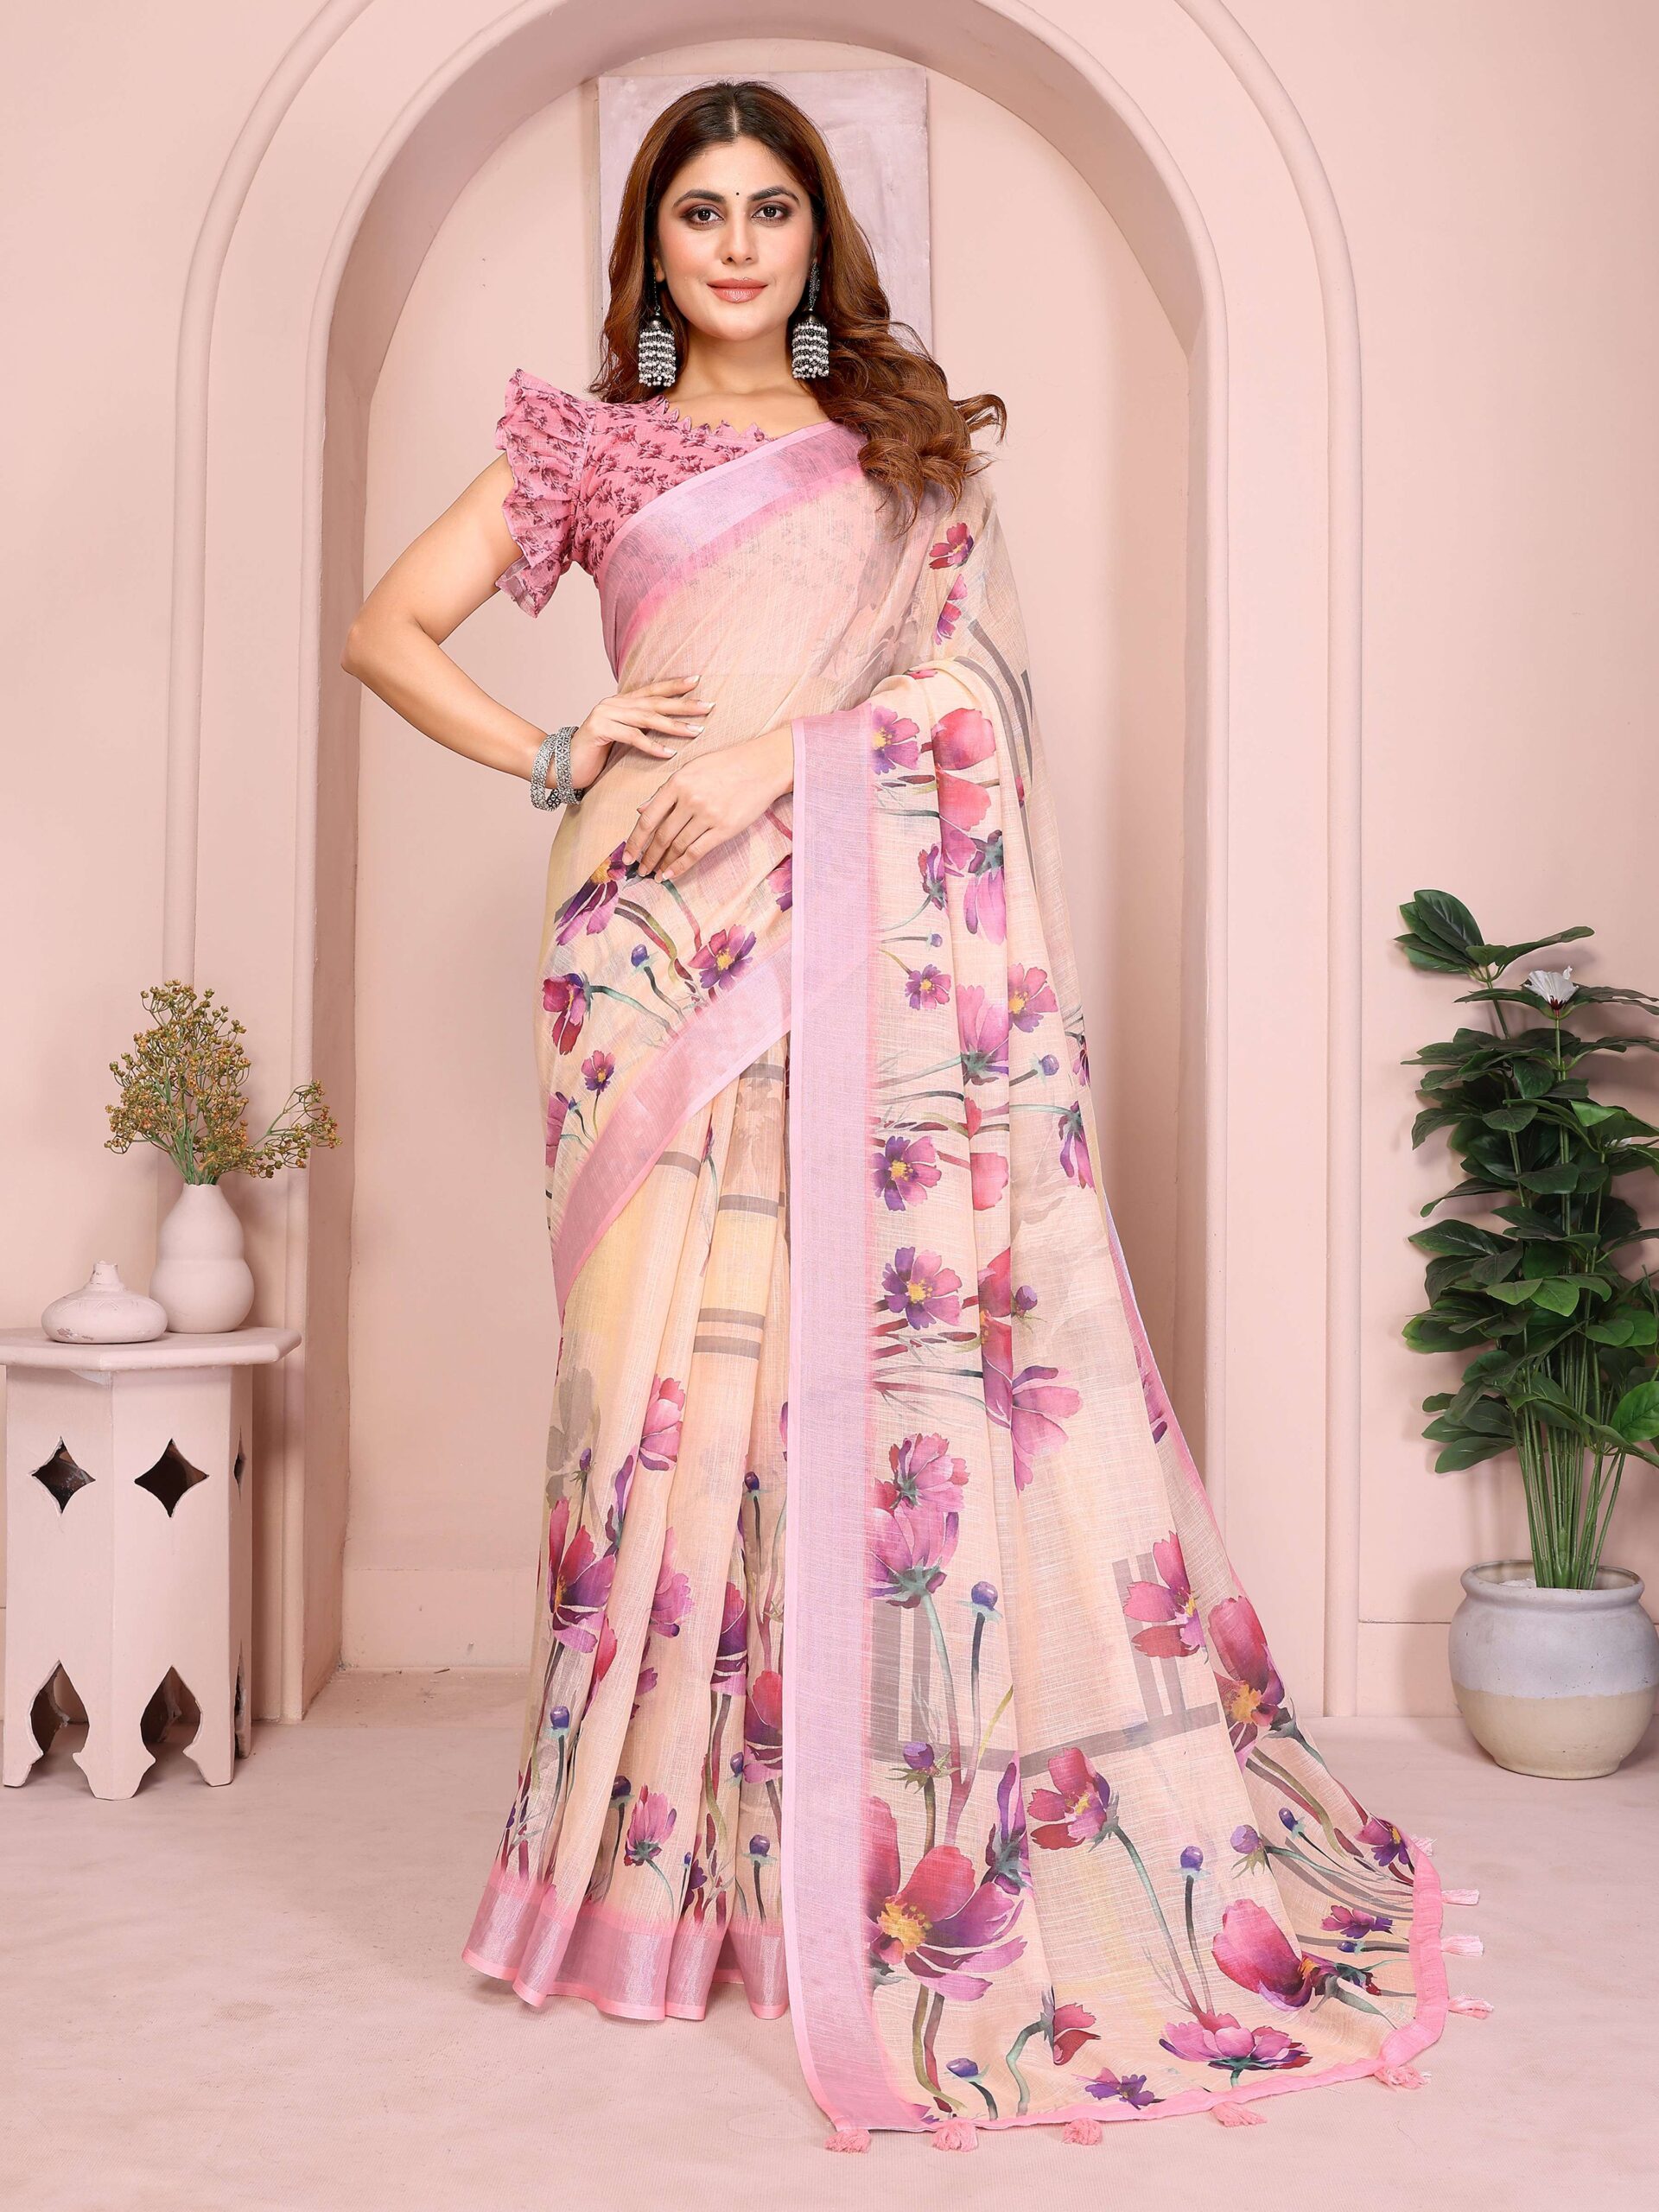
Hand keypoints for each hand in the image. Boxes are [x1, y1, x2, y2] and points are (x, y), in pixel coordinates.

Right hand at [566, 675, 712, 790]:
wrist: (563, 765)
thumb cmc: (595, 754)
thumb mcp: (621, 737)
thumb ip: (639, 727)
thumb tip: (668, 726)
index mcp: (621, 702)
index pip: (653, 690)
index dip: (675, 685)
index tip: (698, 680)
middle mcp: (614, 704)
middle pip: (655, 702)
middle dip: (684, 705)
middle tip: (708, 707)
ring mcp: (605, 714)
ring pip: (647, 718)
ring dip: (674, 726)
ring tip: (696, 732)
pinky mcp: (599, 730)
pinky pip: (631, 737)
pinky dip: (652, 745)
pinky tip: (669, 753)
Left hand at [624, 724, 793, 879]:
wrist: (762, 766)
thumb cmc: (726, 765)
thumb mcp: (691, 769)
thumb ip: (666, 790)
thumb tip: (642, 809)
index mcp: (677, 783)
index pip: (649, 818)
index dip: (635, 840)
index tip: (627, 856)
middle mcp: (690, 800)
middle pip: (661, 836)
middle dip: (648, 856)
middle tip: (640, 870)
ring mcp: (707, 815)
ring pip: (678, 846)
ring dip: (663, 863)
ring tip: (656, 874)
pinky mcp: (724, 829)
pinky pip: (697, 852)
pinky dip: (682, 865)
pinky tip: (671, 874)